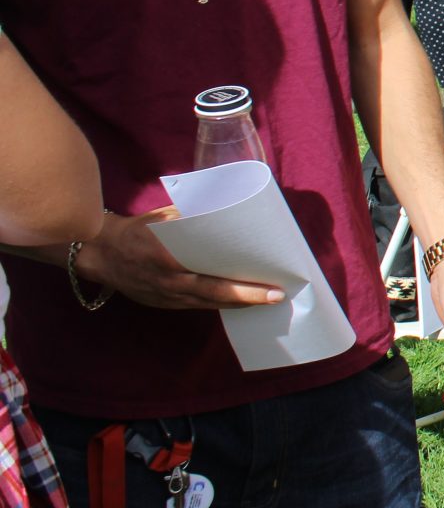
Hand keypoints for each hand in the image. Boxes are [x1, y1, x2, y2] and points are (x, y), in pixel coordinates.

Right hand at [74, 209, 282, 311]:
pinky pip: (198, 306)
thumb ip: (193, 213)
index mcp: (170, 260)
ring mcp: (167, 297)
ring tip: (268, 300)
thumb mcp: (164, 217)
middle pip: (216, 294)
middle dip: (249, 297)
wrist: (100, 254)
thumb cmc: (138, 229)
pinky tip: (241, 301)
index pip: (212, 277)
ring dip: (239, 304)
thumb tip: (228, 201)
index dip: (242, 286)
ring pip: (210, 304)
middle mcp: (170, 283)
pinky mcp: (165, 303)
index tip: (270, 284)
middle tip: (278, 296)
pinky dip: (220, 304)